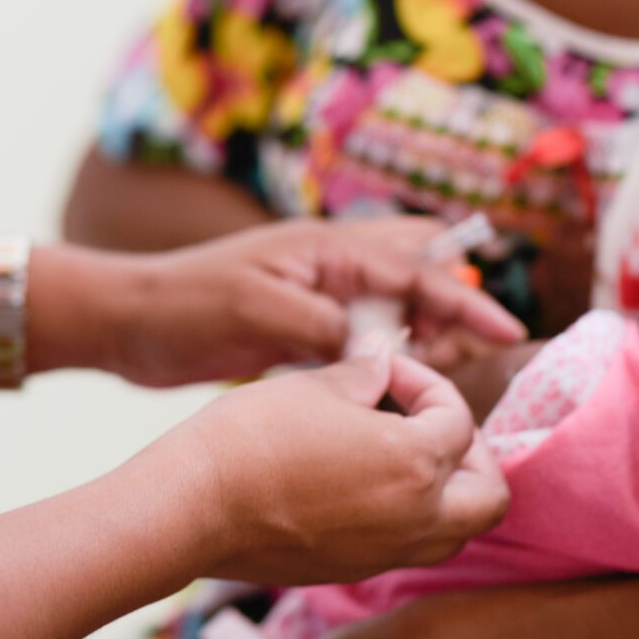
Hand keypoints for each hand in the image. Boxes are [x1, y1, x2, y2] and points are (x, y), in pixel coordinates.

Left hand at [108, 218, 524, 388]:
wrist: (130, 323)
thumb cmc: (187, 304)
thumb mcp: (259, 310)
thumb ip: (323, 324)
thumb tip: (382, 345)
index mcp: (327, 248)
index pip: (415, 268)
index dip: (465, 299)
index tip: (507, 329)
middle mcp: (331, 266)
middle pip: (417, 275)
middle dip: (452, 309)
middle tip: (469, 354)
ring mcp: (318, 297)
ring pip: (394, 310)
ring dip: (422, 337)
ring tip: (438, 379)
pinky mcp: (302, 330)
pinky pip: (364, 340)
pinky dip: (388, 359)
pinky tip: (396, 389)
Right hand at [166, 351, 508, 585]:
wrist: (190, 505)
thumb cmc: (251, 436)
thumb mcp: (318, 385)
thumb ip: (367, 374)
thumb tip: (384, 361)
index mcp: (415, 465)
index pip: (458, 419)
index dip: (426, 383)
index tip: (386, 371)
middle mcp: (413, 519)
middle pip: (489, 496)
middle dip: (471, 452)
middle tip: (426, 421)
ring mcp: (383, 553)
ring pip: (454, 533)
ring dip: (447, 491)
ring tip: (401, 452)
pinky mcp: (350, 571)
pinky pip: (407, 548)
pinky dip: (408, 516)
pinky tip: (363, 481)